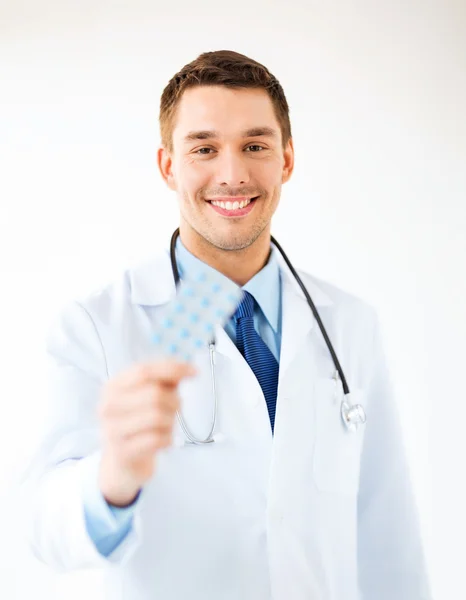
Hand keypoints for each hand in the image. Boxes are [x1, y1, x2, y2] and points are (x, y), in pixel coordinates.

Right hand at [97, 359, 196, 506]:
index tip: (195, 372)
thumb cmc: (140, 422)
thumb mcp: (149, 395)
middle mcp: (108, 406)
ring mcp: (112, 430)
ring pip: (158, 417)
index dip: (172, 369)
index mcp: (114, 386)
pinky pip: (158, 439)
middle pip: (154, 394)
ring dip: (171, 421)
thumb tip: (189, 369)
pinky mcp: (123, 452)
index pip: (144, 370)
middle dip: (174, 400)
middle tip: (176, 408)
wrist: (123, 463)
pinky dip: (168, 439)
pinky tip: (162, 441)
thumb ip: (166, 379)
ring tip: (166, 425)